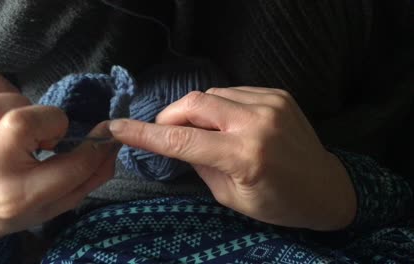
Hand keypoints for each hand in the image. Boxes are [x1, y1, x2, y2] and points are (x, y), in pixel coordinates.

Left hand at [0, 70, 119, 247]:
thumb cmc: (24, 207)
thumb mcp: (64, 203)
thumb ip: (93, 173)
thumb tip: (113, 140)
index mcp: (22, 196)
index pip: (72, 164)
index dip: (96, 145)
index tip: (104, 134)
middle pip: (21, 123)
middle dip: (51, 122)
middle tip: (52, 137)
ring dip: (18, 106)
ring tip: (27, 123)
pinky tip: (2, 99)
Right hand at [109, 87, 356, 230]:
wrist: (326, 187)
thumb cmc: (277, 203)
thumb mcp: (231, 196)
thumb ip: (200, 164)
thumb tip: (178, 141)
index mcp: (244, 156)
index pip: (181, 139)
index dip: (144, 133)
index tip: (116, 128)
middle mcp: (256, 122)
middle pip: (193, 103)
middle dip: (170, 116)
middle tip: (166, 133)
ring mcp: (269, 102)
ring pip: (211, 94)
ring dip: (197, 112)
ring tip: (206, 133)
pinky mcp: (277, 94)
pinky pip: (233, 92)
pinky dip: (220, 107)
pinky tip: (229, 124)